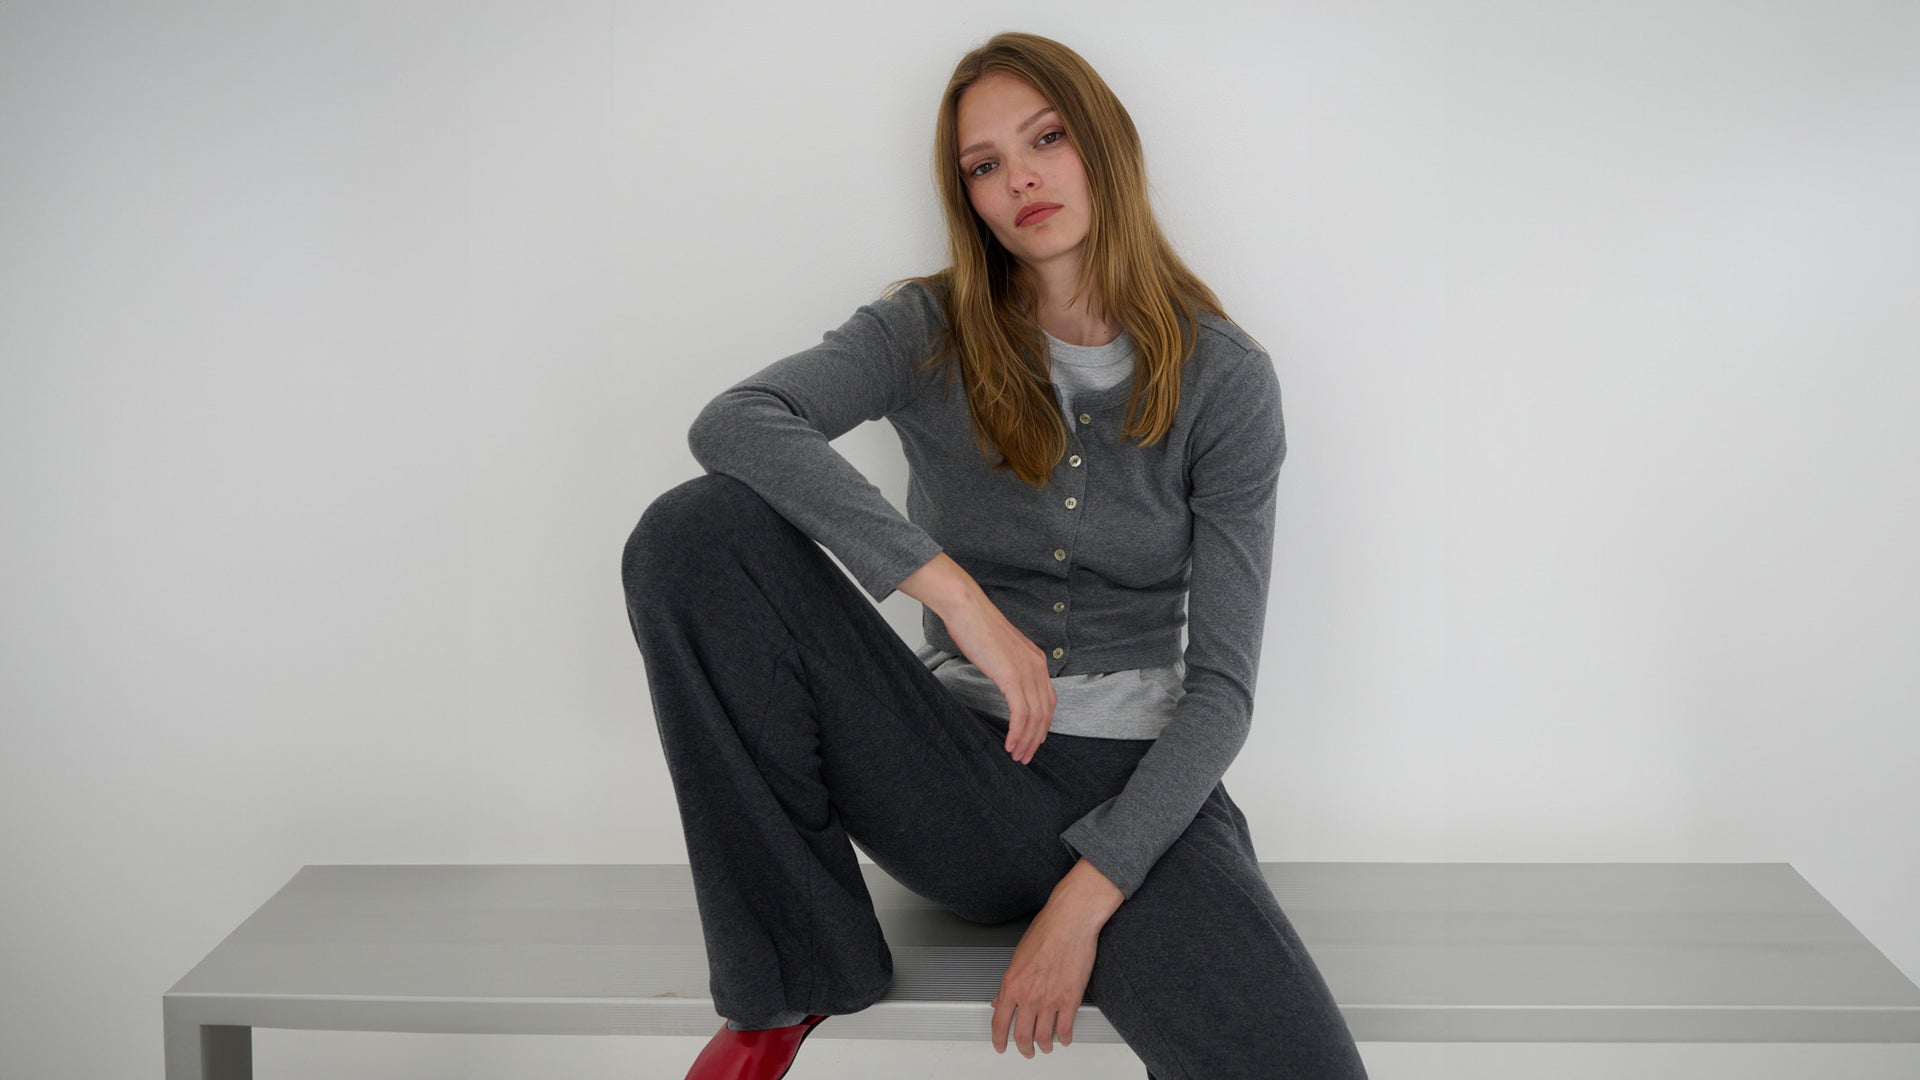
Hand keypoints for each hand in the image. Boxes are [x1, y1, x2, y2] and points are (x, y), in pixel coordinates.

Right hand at [939, 590, 1056, 764]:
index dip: (1042, 724)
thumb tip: (1004, 681)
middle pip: (1046, 712)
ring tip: (1017, 756)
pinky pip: (1021, 714)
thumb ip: (1008, 666)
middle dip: (1036, 738)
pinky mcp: (1012, 677)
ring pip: (1035, 717)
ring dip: (1027, 741)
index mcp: (1036, 660)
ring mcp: (1027, 672)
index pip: (1048, 700)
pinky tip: (1010, 744)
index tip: (1032, 740)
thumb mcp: (1000, 650)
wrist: (966, 608)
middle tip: (1025, 756)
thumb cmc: (976, 626)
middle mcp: (1038, 666)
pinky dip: (1017, 733)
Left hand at [990, 897, 1098, 1056]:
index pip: (999, 1022)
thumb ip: (1009, 982)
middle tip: (1026, 1051)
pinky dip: (1064, 1038)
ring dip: (1044, 1046)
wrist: (1070, 920)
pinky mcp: (1071, 999)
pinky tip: (1064, 1038)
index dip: (999, 1040)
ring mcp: (1050, 999)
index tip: (1001, 1046)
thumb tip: (1000, 999)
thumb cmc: (1046, 930)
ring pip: (1044, 1037)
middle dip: (1024, 1048)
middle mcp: (1028, 995)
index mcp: (1012, 983)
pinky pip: (1066, 1029)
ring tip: (1046, 1047)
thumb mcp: (1018, 956)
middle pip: (1022, 1035)